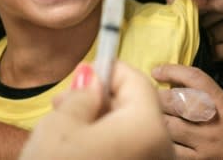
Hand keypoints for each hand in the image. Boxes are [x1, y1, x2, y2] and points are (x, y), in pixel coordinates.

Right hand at [20, 62, 173, 159]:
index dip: (108, 71)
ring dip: (103, 126)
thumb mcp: (60, 124)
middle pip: (138, 109)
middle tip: (65, 104)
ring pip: (133, 135)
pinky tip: (81, 152)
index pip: (136, 79)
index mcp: (148, 127)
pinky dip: (111, 149)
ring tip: (66, 132)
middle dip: (103, 101)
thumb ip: (83, 94)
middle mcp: (162, 151)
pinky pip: (132, 156)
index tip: (84, 75)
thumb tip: (92, 78)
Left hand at [153, 64, 222, 159]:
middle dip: (158, 97)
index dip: (173, 70)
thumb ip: (211, 97)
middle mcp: (214, 123)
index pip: (195, 79)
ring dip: (157, 120)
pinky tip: (160, 139)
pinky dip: (164, 144)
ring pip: (168, 128)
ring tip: (152, 117)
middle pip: (175, 102)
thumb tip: (180, 86)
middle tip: (150, 95)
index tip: (158, 70)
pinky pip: (173, 153)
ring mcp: (206, 146)